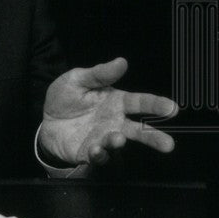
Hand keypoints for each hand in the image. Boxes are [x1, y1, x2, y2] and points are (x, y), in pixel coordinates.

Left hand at [39, 57, 177, 165]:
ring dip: (119, 142)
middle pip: (138, 130)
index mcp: (116, 102)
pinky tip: (95, 148)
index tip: (172, 108)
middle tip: (168, 144)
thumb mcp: (78, 79)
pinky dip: (99, 154)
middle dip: (154, 137)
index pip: (140, 103)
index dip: (156, 105)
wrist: (46, 120)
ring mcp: (103, 138)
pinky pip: (97, 156)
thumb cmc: (66, 98)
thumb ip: (99, 74)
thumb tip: (121, 62)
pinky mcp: (89, 152)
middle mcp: (114, 122)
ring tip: (118, 138)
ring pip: (118, 144)